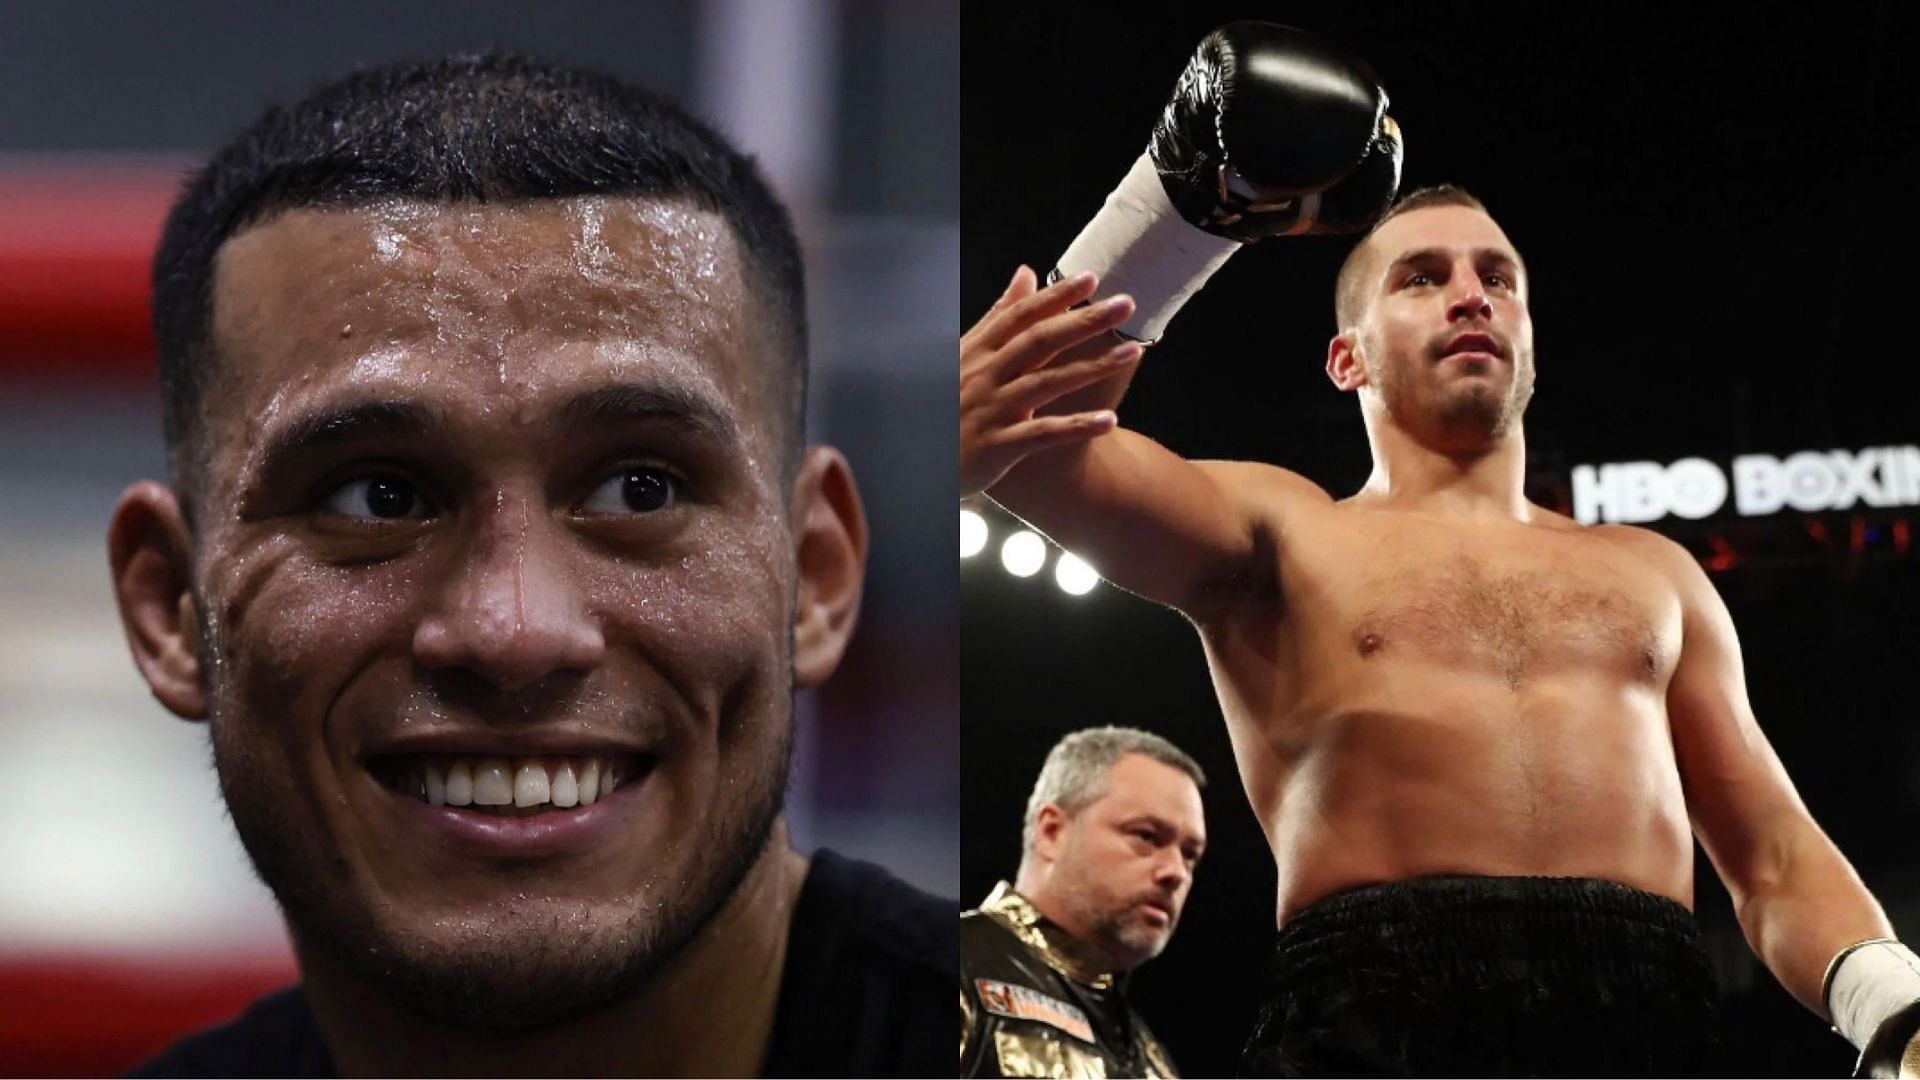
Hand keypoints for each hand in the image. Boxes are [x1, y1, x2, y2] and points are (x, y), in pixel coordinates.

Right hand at [960, 267, 1142, 497]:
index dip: (1056, 296)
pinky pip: (1042, 435)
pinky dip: (1075, 427)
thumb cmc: (947, 402)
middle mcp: (986, 376)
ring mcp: (993, 411)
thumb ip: (999, 315)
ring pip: (1046, 384)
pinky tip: (1109, 421)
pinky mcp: (998, 447)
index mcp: (979, 352)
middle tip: (1125, 304)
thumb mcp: (967, 353)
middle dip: (1084, 321)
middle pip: (1040, 342)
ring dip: (1092, 368)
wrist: (919, 459)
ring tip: (1132, 353)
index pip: (1021, 316)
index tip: (1092, 278)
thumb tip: (1026, 274)